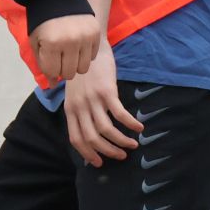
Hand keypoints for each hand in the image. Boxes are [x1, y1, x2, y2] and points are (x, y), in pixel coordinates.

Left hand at [29, 11, 100, 83]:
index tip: (49, 63)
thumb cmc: (42, 22)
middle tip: (59, 58)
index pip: (54, 72)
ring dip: (74, 64)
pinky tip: (78, 45)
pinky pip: (92, 57)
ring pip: (83, 68)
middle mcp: (70, 41)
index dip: (50, 71)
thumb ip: (43, 64)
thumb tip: (52, 84)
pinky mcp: (96, 33)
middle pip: (69, 73)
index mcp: (52, 43)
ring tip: (69, 53)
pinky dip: (85, 55)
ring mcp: (85, 37)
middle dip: (62, 69)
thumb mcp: (35, 42)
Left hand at [63, 50, 140, 166]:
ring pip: (106, 130)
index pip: (76, 139)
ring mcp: (92, 99)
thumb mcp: (76, 93)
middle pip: (92, 138)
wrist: (88, 47)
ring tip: (132, 145)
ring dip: (121, 141)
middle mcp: (79, 107)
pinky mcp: (106, 91)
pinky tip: (139, 127)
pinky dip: (130, 123)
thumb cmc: (84, 72)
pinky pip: (119, 114)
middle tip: (121, 156)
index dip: (88, 154)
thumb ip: (80, 111)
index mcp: (71, 110)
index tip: (100, 163)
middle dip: (108, 151)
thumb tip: (90, 131)